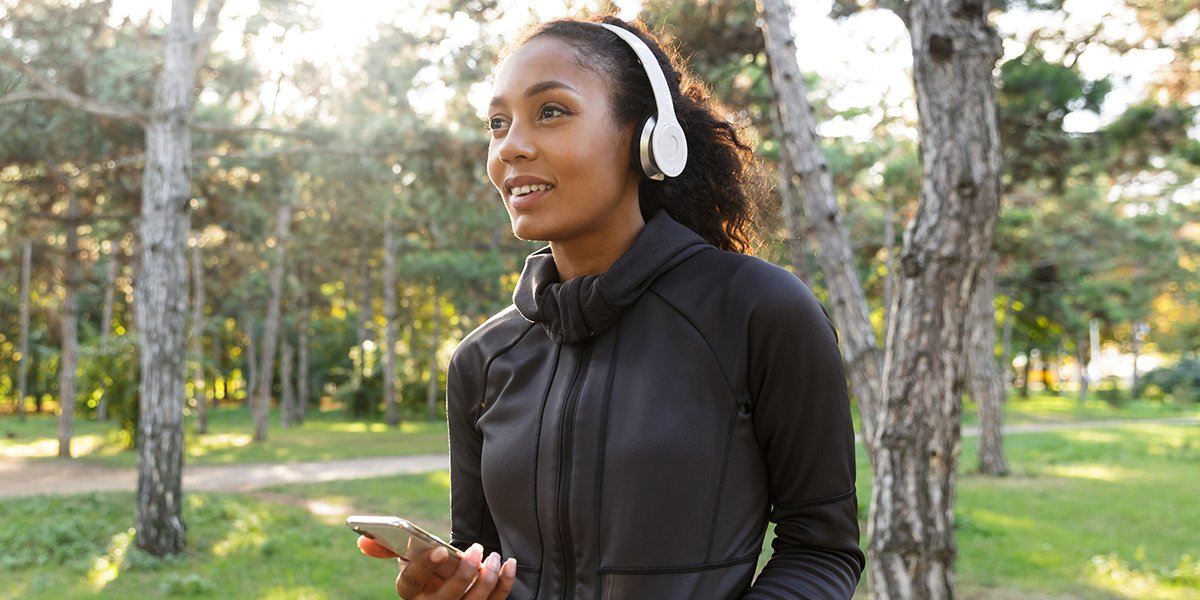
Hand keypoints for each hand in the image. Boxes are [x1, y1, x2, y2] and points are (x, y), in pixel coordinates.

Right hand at [356, 536, 516, 598]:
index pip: (412, 581)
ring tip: (494, 557)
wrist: (448, 589)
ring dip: (487, 579)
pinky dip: (505, 584)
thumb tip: (363, 540)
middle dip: (465, 573)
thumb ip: (389, 547)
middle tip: (477, 549)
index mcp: (410, 591)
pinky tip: (509, 565)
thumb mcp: (409, 559)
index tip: (441, 550)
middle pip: (447, 597)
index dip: (425, 566)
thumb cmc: (429, 570)